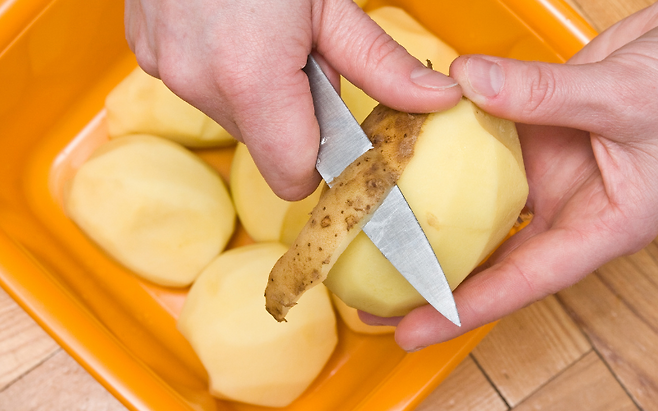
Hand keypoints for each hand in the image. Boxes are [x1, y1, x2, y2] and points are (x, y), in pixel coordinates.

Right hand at [124, 0, 461, 199]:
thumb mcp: (329, 2)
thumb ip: (379, 63)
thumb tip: (434, 100)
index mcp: (250, 79)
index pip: (291, 175)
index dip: (319, 162)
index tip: (335, 133)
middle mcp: (198, 83)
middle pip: (265, 143)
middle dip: (291, 114)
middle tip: (301, 55)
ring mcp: (165, 68)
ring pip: (233, 115)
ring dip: (257, 90)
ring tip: (263, 35)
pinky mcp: (148, 54)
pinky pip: (200, 87)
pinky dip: (223, 71)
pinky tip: (230, 29)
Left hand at [367, 3, 657, 350]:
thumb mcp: (625, 100)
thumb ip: (547, 94)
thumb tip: (469, 84)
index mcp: (598, 224)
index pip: (522, 280)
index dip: (465, 309)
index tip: (414, 329)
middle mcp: (563, 205)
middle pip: (488, 256)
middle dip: (434, 278)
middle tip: (377, 295)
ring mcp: (542, 171)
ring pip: (476, 203)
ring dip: (431, 215)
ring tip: (380, 233)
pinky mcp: (529, 135)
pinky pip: (478, 148)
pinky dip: (446, 148)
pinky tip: (410, 153)